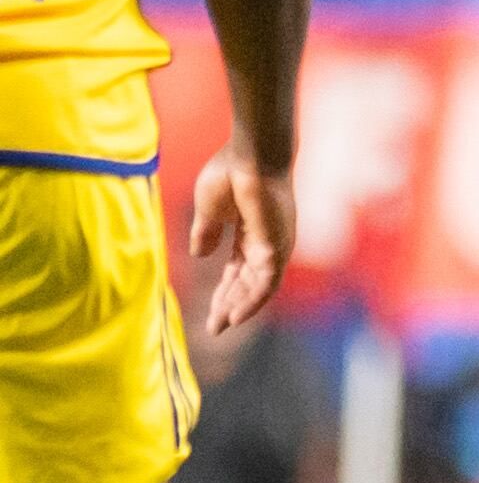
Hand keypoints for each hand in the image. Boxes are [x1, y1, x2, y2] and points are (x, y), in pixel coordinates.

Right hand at [189, 143, 293, 334]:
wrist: (249, 154)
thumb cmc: (230, 172)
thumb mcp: (209, 209)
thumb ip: (206, 232)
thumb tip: (199, 254)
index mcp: (251, 235)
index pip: (238, 273)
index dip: (224, 294)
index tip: (211, 314)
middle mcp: (267, 244)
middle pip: (248, 284)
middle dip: (230, 306)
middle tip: (214, 328)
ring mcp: (275, 245)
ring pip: (260, 287)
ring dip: (240, 307)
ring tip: (222, 326)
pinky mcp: (276, 244)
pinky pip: (267, 280)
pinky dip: (254, 299)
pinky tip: (238, 315)